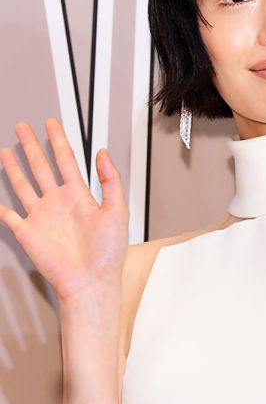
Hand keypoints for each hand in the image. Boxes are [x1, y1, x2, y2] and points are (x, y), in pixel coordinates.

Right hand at [0, 118, 128, 300]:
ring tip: (6, 150)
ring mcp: (41, 216)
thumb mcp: (117, 210)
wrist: (91, 280)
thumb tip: (103, 152)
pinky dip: (3, 209)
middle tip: (22, 126)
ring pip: (23, 185)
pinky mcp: (28, 233)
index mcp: (79, 195)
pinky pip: (10, 218)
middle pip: (41, 166)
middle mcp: (58, 202)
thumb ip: (110, 180)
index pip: (66, 160)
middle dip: (31, 146)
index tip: (51, 123)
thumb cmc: (108, 251)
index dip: (58, 141)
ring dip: (14, 168)